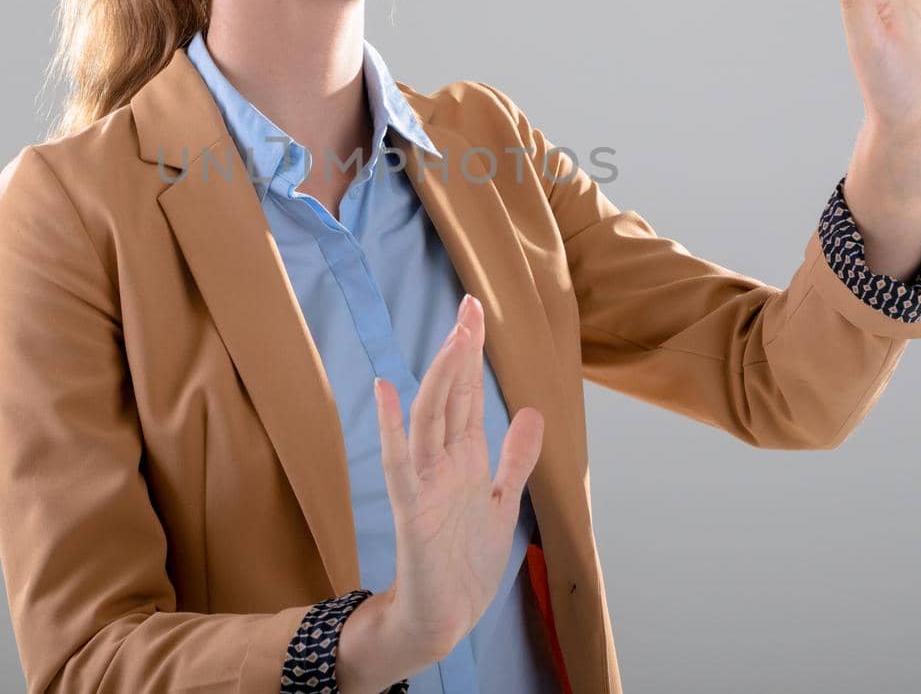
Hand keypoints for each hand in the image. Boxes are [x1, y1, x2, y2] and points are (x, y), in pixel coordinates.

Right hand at [371, 294, 544, 660]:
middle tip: (468, 305)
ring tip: (452, 338)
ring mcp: (424, 482)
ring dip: (440, 378)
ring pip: (430, 418)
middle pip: (450, 395)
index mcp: (464, 457)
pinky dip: (392, 427)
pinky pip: (399, 463)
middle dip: (461, 351)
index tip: (475, 309)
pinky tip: (388, 391)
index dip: (473, 352)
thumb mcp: (503, 501)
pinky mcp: (410, 509)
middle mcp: (442, 461)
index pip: (468, 393)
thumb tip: (533, 412)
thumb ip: (515, 458)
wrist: (443, 617)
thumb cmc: (465, 561)